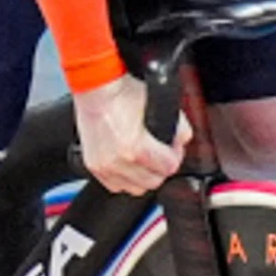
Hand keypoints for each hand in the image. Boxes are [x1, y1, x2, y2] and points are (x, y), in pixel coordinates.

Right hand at [69, 72, 187, 195]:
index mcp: (134, 149)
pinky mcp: (93, 165)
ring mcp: (103, 165)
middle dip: (161, 168)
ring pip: (135, 188)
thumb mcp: (160, 105)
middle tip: (161, 154)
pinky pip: (115, 185)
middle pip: (153, 182)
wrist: (95, 87)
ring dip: (143, 177)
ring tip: (145, 160)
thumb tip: (182, 140)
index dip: (175, 155)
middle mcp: (116, 161)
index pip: (169, 167)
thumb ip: (180, 128)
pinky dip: (125, 179)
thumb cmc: (122, 93)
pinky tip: (129, 165)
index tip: (173, 148)